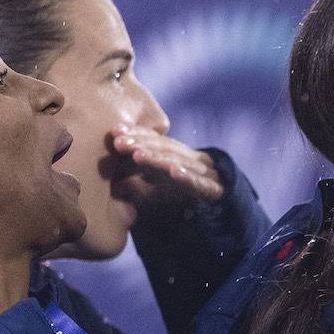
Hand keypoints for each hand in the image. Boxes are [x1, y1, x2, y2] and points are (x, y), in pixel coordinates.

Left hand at [104, 127, 223, 206]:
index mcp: (174, 152)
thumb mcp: (154, 189)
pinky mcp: (213, 188)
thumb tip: (113, 184)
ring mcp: (202, 171)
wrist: (220, 202)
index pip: (153, 139)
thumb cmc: (181, 192)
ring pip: (178, 160)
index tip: (114, 131)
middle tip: (119, 142)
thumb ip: (135, 185)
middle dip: (141, 143)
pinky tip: (174, 171)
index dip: (136, 133)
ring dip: (157, 157)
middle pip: (163, 146)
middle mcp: (188, 157)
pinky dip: (187, 175)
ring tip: (138, 155)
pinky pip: (199, 181)